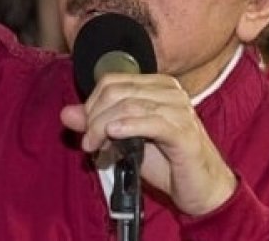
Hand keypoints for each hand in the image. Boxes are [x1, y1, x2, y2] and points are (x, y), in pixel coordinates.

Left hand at [60, 73, 236, 216]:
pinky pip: (152, 122)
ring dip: (104, 127)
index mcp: (157, 86)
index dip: (91, 103)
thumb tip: (67, 113)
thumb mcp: (126, 141)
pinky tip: (114, 135)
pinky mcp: (184, 133)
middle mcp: (170, 92)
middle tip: (89, 142)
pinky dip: (128, 127)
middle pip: (117, 92)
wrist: (201, 188)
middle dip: (94, 117)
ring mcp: (179, 111)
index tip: (86, 129)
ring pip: (130, 106)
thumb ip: (98, 124)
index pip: (112, 81)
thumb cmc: (167, 162)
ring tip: (97, 147)